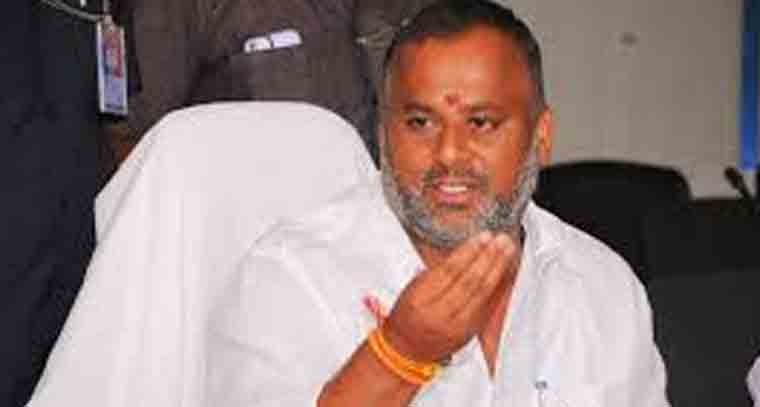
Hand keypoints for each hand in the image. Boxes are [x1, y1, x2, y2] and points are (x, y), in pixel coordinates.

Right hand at [382, 231, 519, 362]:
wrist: (407, 349)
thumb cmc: (408, 316)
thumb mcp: (412, 289)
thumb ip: (437, 272)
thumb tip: (467, 251)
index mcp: (420, 300)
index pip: (449, 271)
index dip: (469, 252)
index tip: (483, 237)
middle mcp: (439, 314)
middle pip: (469, 281)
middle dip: (488, 257)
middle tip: (500, 240)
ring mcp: (456, 326)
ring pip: (481, 293)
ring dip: (496, 269)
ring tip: (506, 251)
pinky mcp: (468, 333)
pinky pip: (486, 306)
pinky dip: (496, 286)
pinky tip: (503, 272)